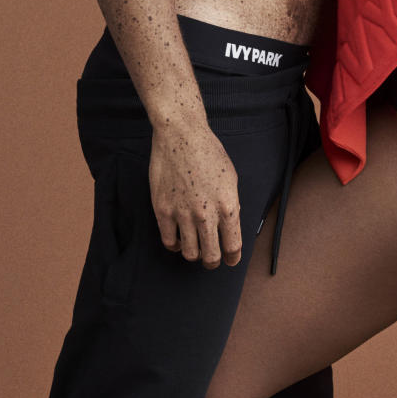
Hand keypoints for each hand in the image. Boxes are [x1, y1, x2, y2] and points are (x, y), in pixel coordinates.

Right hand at [149, 122, 241, 268]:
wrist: (181, 135)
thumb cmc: (209, 153)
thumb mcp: (231, 178)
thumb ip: (231, 204)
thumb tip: (229, 225)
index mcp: (228, 206)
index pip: (233, 246)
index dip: (232, 258)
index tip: (230, 260)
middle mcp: (206, 214)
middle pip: (211, 256)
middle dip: (213, 261)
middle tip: (212, 259)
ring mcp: (183, 214)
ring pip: (190, 254)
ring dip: (194, 254)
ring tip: (195, 248)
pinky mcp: (163, 210)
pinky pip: (169, 242)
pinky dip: (175, 245)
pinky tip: (179, 239)